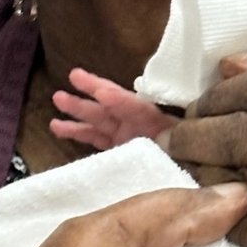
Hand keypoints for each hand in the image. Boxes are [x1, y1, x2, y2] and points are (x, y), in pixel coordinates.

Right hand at [50, 67, 178, 149]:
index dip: (120, 100)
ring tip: (57, 97)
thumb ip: (174, 142)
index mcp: (158, 122)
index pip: (136, 108)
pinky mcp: (117, 148)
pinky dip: (76, 132)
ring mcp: (125, 135)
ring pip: (98, 119)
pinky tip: (57, 125)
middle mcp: (138, 125)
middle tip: (74, 75)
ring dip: (78, 109)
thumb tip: (166, 140)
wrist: (189, 171)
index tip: (104, 92)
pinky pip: (94, 138)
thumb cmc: (187, 157)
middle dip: (93, 91)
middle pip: (113, 105)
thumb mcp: (184, 148)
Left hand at [160, 43, 246, 246]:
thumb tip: (238, 65)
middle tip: (181, 130)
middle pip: (239, 132)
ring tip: (195, 160)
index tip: (205, 95)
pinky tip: (228, 201)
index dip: (221, 90)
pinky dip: (232, 212)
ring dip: (207, 170)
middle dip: (198, 130)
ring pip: (240, 181)